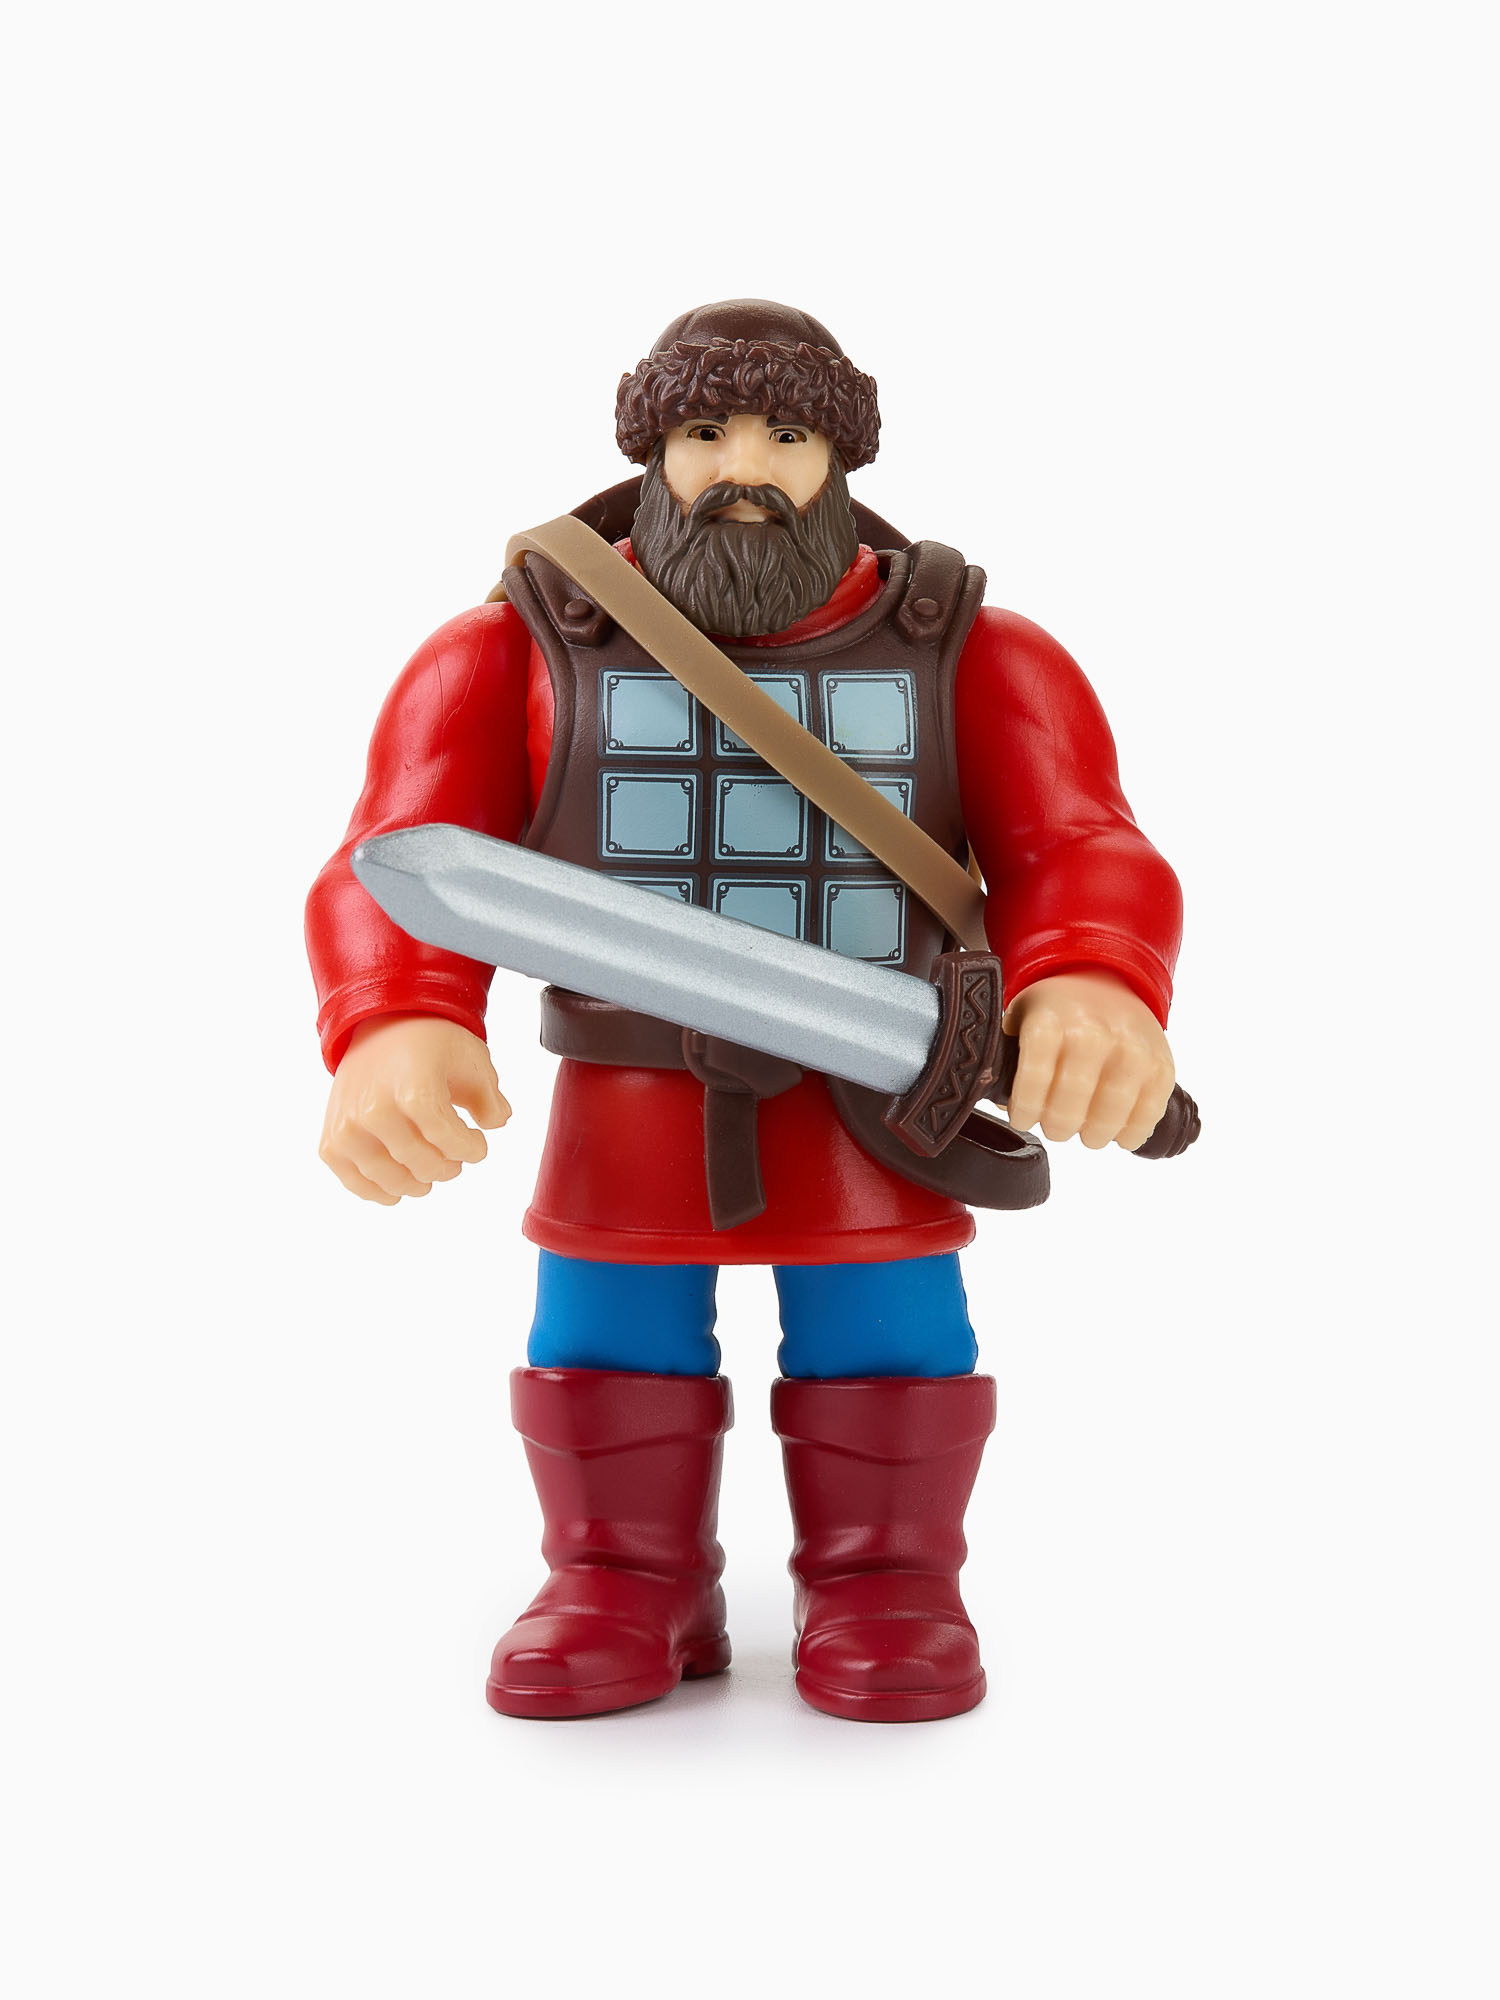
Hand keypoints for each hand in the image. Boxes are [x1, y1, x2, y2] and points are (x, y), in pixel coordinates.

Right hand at [318, 1014, 510, 1203]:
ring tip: (428, 1175)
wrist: (382, 1025)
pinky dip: (376, 1190)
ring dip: (416, 1183)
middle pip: (420, 1162)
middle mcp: (374, 1108)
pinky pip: (353, 1181)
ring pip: (388, 1179)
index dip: (468, 1149)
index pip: (446, 1139)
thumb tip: (496, 1123)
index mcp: (412, 1086)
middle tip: (453, 1162)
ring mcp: (348, 1126)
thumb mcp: (471, 1060)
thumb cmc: (430, 1044)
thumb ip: (489, 1098)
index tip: (477, 1146)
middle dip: (446, 1167)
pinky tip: (397, 1189)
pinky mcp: (331, 1138)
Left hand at [1003, 971, 1174, 1151]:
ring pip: (1111, 1112)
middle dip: (1058, 1126)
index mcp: (1050, 1020)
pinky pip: (1149, 1111)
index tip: (1024, 1119)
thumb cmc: (1058, 1010)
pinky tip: (1118, 1135)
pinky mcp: (1161, 1064)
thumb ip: (1007, 1057)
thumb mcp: (1021, 1017)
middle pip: (1071, 1102)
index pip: (1035, 1077)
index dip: (1027, 1108)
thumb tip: (999, 1100)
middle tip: (1056, 1128)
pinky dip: (1132, 1132)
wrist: (1106, 980)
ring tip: (1087, 1135)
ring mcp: (1131, 1048)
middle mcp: (1092, 1032)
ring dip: (1094, 1134)